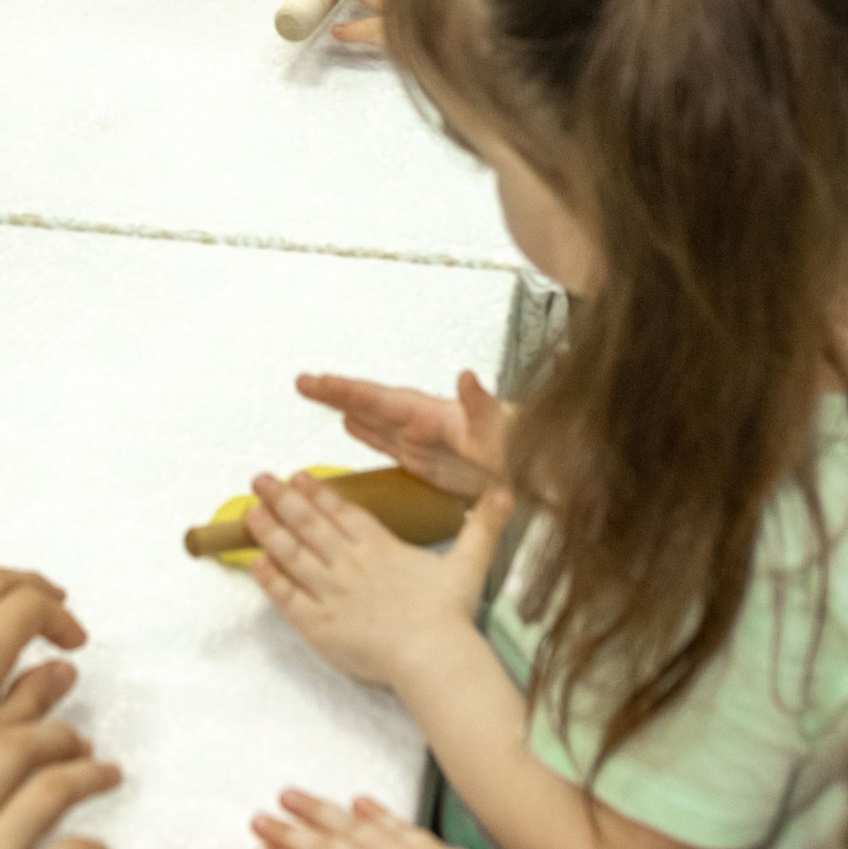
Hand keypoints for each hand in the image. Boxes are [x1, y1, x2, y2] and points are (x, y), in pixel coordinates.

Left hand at [245, 469, 509, 692]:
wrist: (432, 656)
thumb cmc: (449, 613)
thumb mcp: (470, 562)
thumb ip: (483, 526)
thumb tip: (507, 492)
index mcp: (380, 547)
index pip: (342, 512)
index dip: (317, 493)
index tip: (297, 476)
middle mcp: (349, 564)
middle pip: (309, 525)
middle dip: (281, 499)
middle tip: (259, 480)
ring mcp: (331, 593)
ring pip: (292, 555)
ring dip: (268, 532)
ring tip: (249, 512)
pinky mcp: (320, 625)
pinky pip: (288, 599)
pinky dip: (271, 580)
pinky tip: (257, 564)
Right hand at [293, 365, 507, 496]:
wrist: (544, 472)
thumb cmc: (526, 452)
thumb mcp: (503, 431)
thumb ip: (483, 405)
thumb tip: (467, 377)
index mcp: (433, 416)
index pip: (380, 399)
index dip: (346, 391)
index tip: (315, 382)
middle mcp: (424, 423)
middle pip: (371, 403)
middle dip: (337, 393)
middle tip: (303, 382)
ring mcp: (426, 441)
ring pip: (376, 420)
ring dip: (347, 408)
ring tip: (319, 397)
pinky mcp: (431, 460)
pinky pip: (389, 443)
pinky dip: (368, 434)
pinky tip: (354, 428)